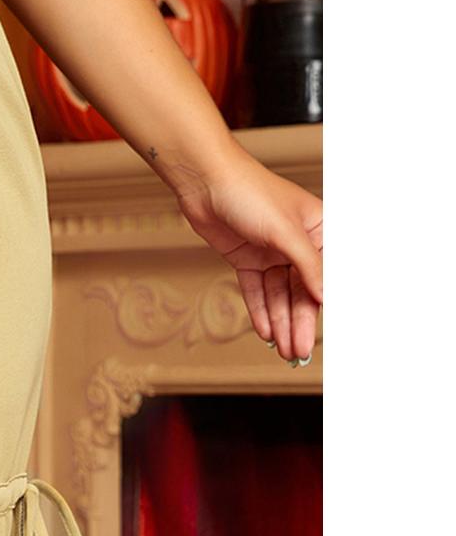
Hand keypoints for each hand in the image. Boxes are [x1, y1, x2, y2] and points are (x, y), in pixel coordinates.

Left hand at [175, 150, 322, 364]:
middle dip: (300, 322)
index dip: (325, 304)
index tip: (329, 333)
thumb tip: (325, 296)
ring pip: (279, 295)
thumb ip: (308, 265)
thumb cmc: (250, 193)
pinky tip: (266, 332)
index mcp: (318, 230)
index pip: (326, 274)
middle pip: (301, 290)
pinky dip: (260, 311)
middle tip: (300, 352)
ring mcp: (271, 252)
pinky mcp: (246, 259)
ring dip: (281, 322)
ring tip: (284, 350)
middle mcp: (297, 243)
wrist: (205, 182)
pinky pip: (256, 291)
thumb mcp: (285, 232)